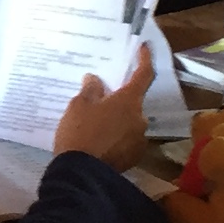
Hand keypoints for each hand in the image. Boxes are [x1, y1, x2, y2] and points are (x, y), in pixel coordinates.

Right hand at [51, 45, 154, 169]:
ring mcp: (139, 140)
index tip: (144, 48)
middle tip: (99, 101)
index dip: (144, 59)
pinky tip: (99, 142)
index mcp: (129, 101)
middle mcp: (140, 119)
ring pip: (129, 123)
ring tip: (95, 126)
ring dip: (117, 120)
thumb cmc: (80, 133)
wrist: (82, 174)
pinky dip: (116, 138)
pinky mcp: (133, 158)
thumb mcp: (78, 106)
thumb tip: (95, 80)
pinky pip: (126, 140)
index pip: (144, 75)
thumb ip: (91, 90)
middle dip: (119, 100)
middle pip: (133, 103)